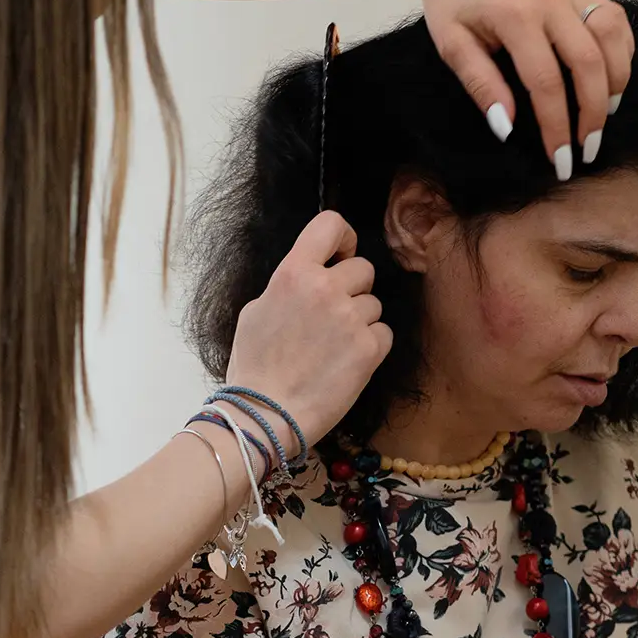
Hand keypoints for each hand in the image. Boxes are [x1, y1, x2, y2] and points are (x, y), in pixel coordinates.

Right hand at [225, 211, 389, 451]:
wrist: (265, 414)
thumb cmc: (254, 367)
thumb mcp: (256, 311)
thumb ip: (287, 286)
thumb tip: (309, 277)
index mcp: (293, 273)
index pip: (330, 224)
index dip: (343, 238)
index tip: (341, 255)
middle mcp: (325, 288)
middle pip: (364, 269)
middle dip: (352, 290)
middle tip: (332, 317)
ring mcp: (350, 318)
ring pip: (373, 304)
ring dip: (359, 322)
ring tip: (333, 347)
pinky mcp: (369, 348)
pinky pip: (383, 333)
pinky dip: (370, 346)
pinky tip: (345, 362)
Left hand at [408, 0, 633, 172]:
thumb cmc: (450, 4)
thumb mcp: (453, 46)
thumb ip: (481, 85)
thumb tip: (507, 128)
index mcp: (515, 16)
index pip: (546, 82)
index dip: (556, 126)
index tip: (559, 161)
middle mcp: (550, 0)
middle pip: (588, 63)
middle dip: (593, 113)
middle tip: (588, 150)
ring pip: (611, 37)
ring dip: (616, 81)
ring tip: (605, 116)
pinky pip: (614, 19)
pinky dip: (621, 52)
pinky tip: (611, 78)